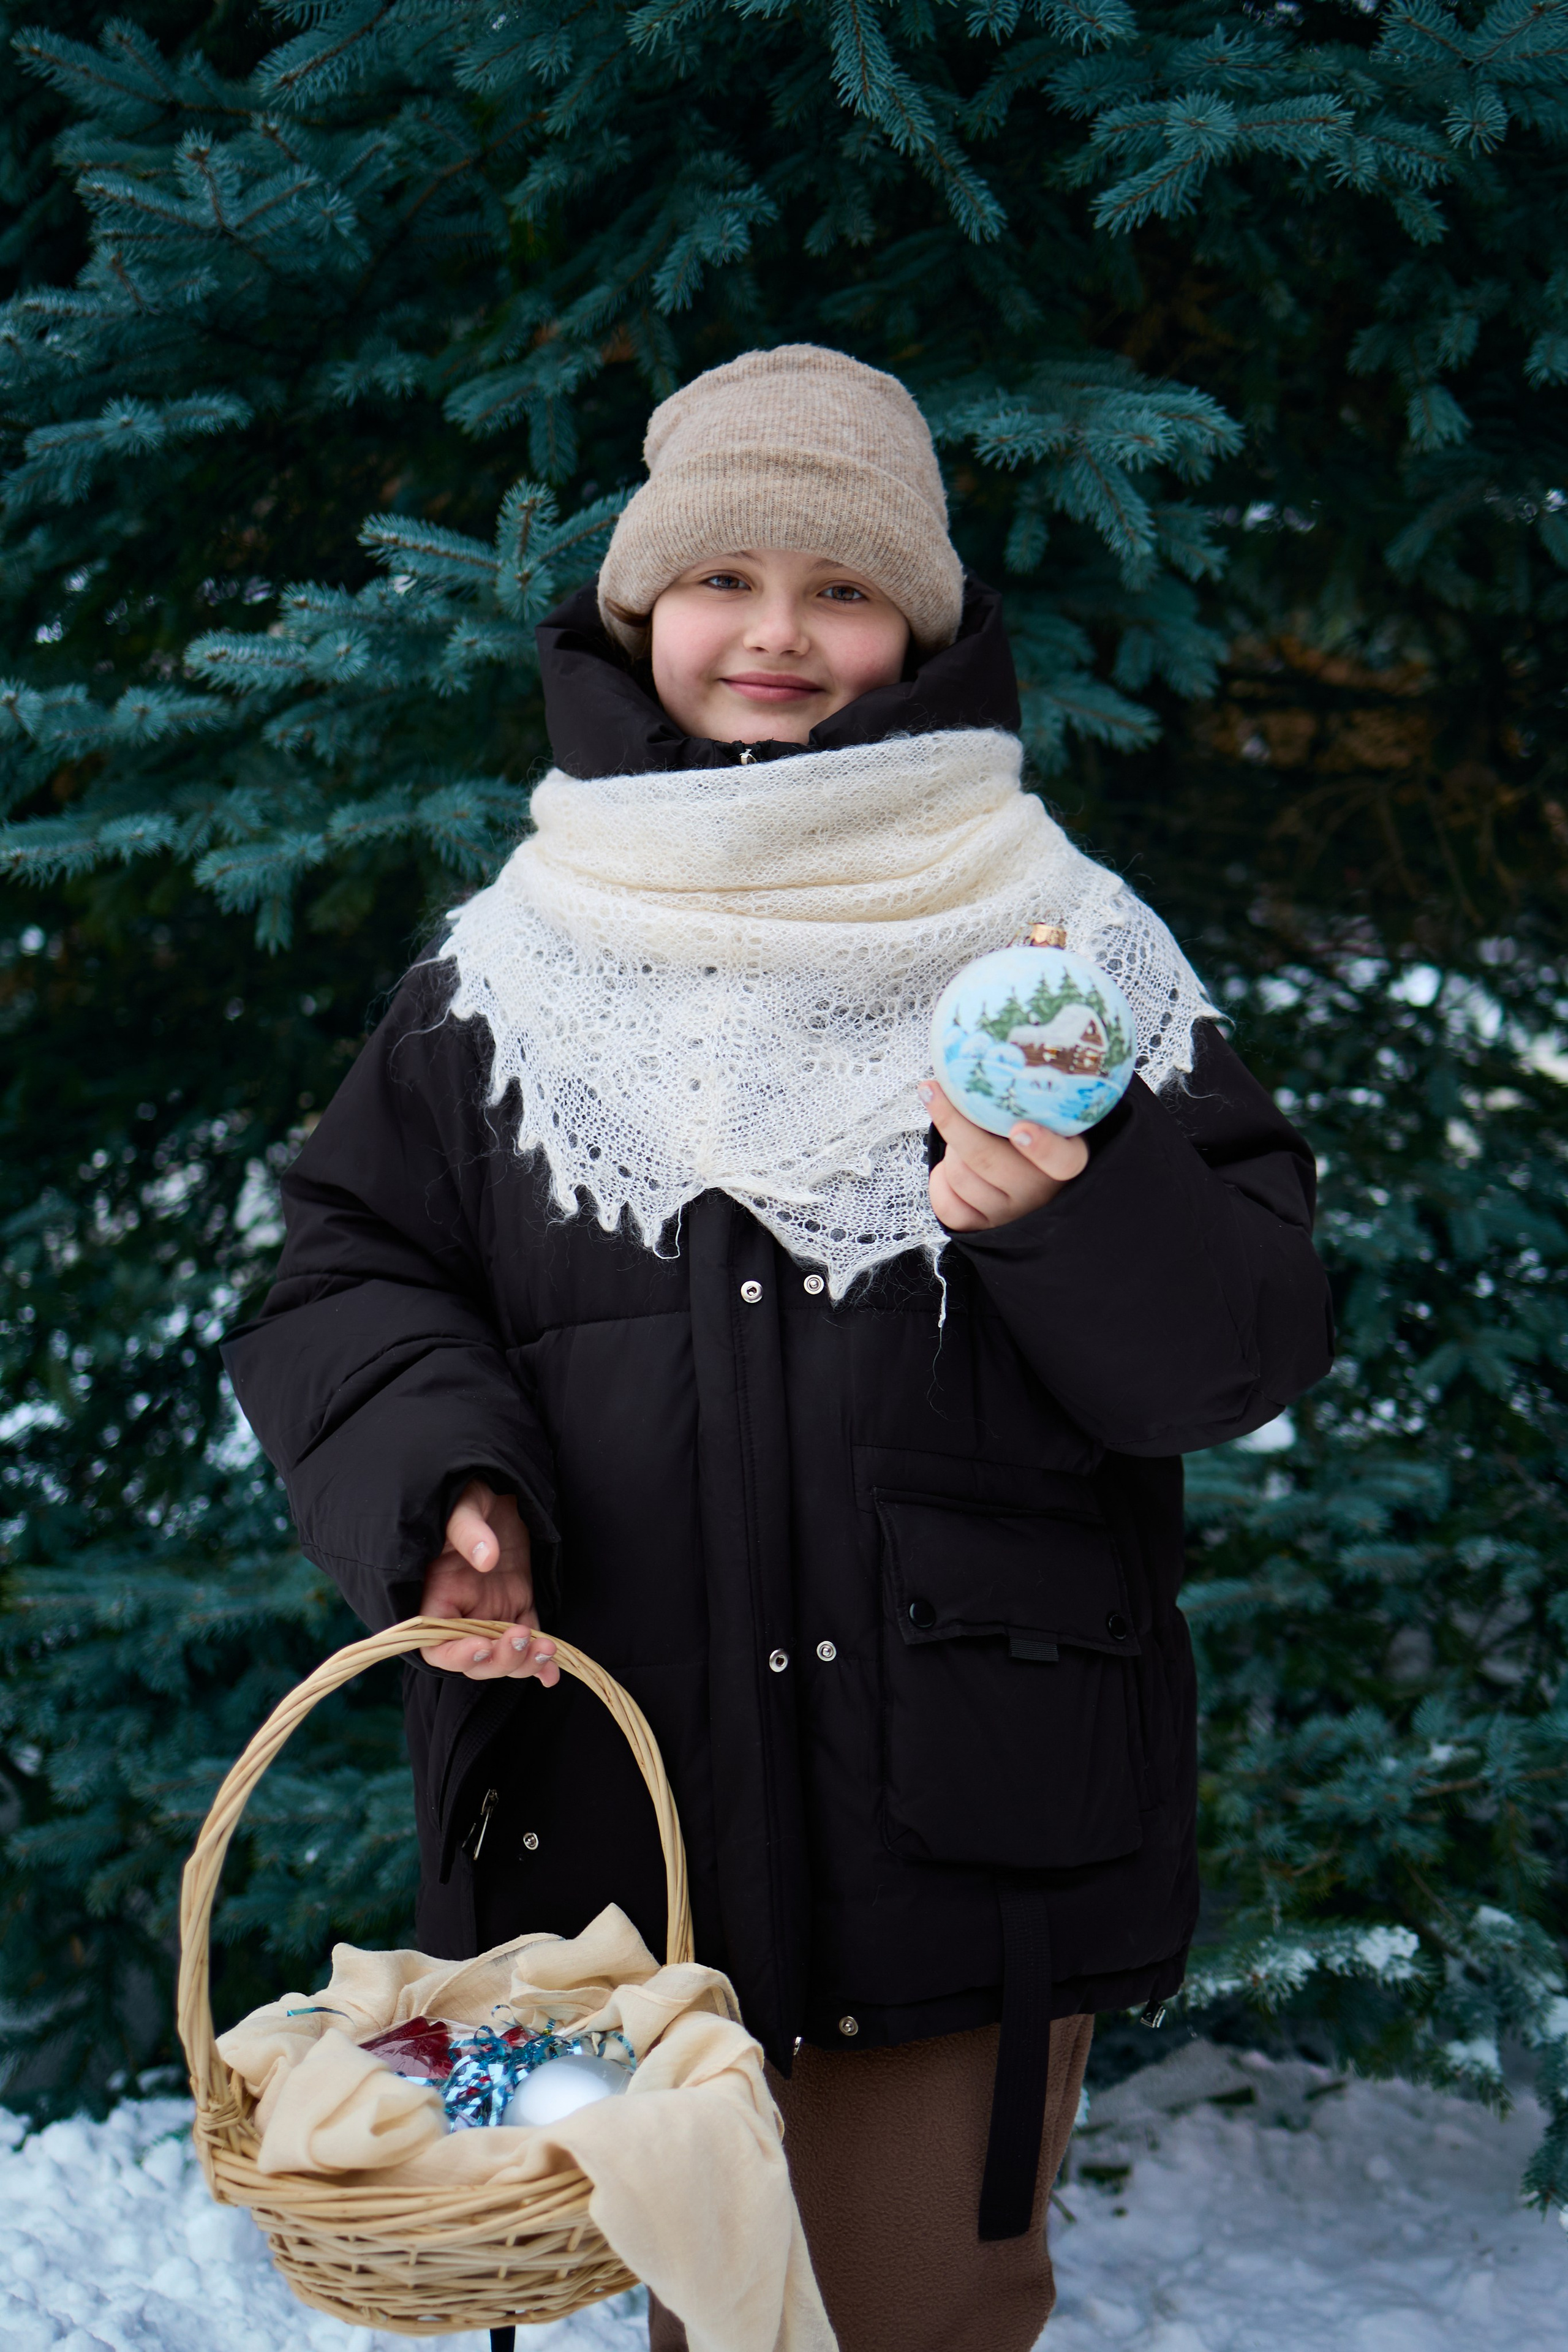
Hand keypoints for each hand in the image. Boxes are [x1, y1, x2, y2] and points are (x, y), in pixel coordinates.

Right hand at [418, 1478, 559, 1684]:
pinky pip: (528, 1641)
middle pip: (474, 1660)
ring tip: (547, 1649)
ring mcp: (492, 1612)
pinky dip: (540, 1661)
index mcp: (437, 1595)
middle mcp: (463, 1612)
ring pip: (503, 1657)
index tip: (482, 1646)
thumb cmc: (469, 1496)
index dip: (456, 1655)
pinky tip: (554, 1672)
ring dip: (523, 1663)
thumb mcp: (464, 1507)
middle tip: (522, 1639)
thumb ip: (469, 1531)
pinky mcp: (518, 1605)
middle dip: (499, 1660)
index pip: (436, 1643)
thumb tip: (487, 1557)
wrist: (498, 1490)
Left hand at [921, 1078, 1087, 1231]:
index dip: (1042, 1146)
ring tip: (963, 1138)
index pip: (1062, 1160)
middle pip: (985, 1158)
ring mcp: (1011, 1216)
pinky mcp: (983, 1231)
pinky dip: (940, 1181)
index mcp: (1068, 1161)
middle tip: (931, 1089)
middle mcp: (1041, 1193)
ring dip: (951, 1150)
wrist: (1032, 1190)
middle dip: (953, 1122)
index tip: (1020, 1128)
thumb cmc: (1036, 1134)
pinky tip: (952, 1169)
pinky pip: (946, 1204)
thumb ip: (1030, 1094)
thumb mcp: (1047, 1117)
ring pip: (960, 1175)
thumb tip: (983, 1042)